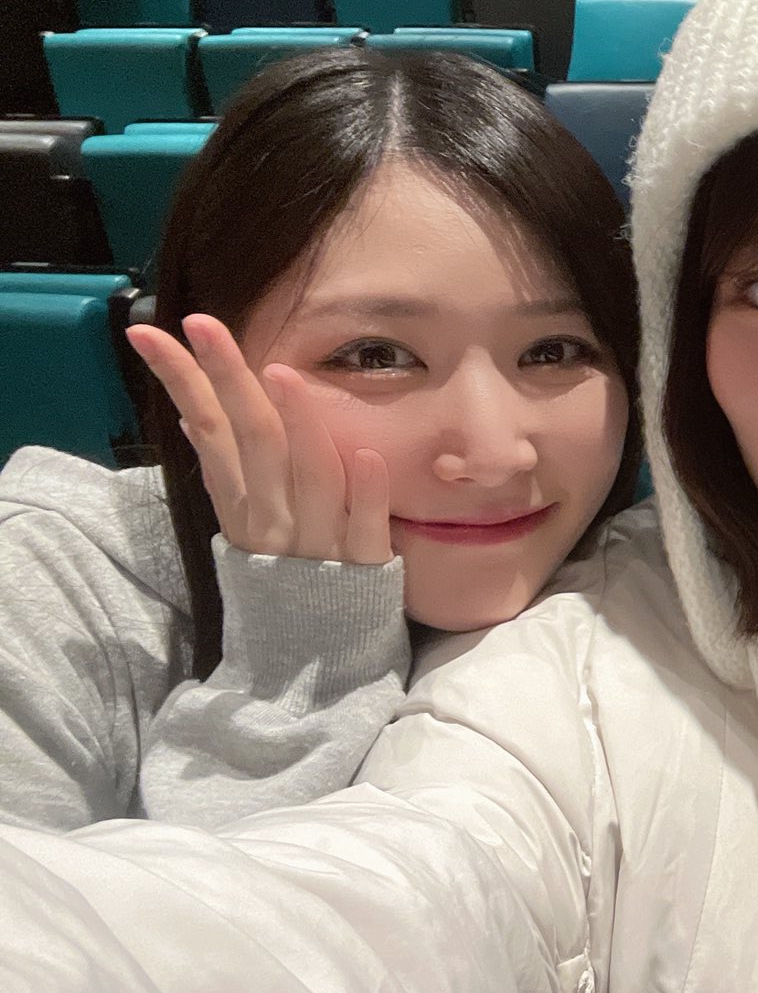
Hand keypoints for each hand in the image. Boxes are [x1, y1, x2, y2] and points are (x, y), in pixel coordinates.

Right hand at [129, 315, 391, 563]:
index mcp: (240, 507)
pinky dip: (366, 492)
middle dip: (224, 378)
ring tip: (282, 374)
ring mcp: (317, 544)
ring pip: (307, 476)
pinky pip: (366, 525)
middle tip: (203, 324)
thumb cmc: (287, 584)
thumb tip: (199, 417)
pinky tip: (369, 455)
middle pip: (248, 439)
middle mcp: (271, 521)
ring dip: (298, 424)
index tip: (153, 331)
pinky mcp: (364, 568)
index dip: (183, 381)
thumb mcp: (246, 530)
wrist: (311, 668)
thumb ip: (231, 476)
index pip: (206, 431)